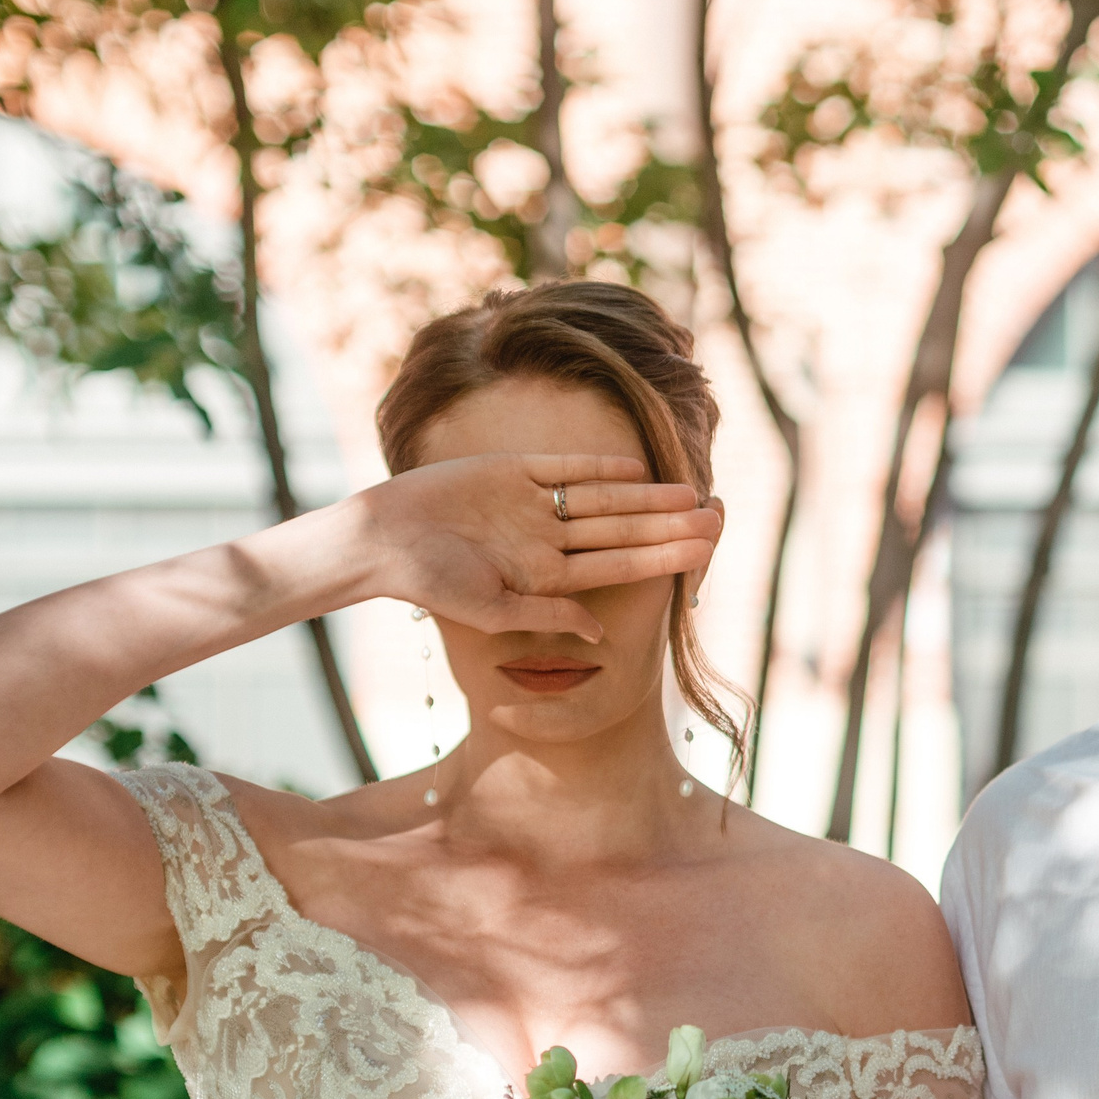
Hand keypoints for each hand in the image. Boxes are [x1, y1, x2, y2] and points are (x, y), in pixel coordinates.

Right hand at [348, 452, 722, 641]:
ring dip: (644, 497)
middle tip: (716, 521)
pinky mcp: (511, 471)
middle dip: (667, 527)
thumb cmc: (430, 583)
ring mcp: (533, 505)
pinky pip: (563, 468)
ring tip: (689, 495)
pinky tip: (635, 469)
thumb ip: (547, 615)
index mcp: (547, 576)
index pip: (618, 567)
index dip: (661, 560)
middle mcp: (547, 539)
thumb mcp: (492, 610)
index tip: (701, 556)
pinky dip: (597, 468)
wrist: (382, 540)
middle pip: (620, 531)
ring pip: (601, 499)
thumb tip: (599, 631)